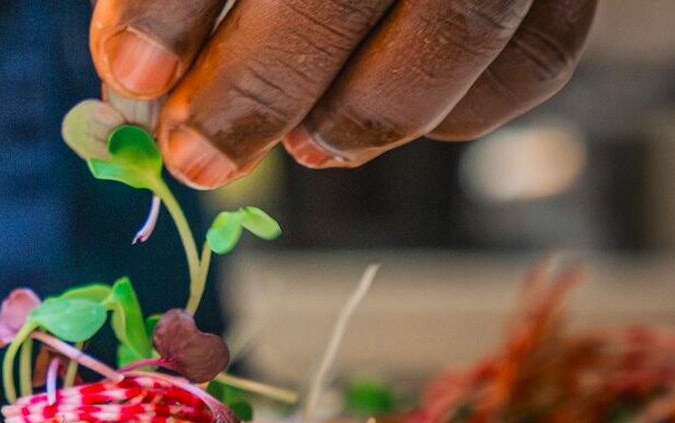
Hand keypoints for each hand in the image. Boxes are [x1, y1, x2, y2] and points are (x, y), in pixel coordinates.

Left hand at [90, 0, 597, 187]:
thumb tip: (141, 72)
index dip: (170, 4)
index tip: (135, 78)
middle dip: (260, 88)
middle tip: (198, 155)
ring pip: (457, 26)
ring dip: (362, 114)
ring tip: (303, 149)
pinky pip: (539, 55)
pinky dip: (461, 110)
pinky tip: (390, 121)